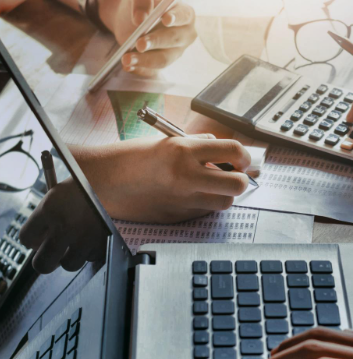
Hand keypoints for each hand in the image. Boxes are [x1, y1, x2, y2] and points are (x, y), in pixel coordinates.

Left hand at [20, 178, 107, 273]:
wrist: (126, 179)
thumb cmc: (95, 179)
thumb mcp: (66, 188)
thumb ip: (50, 211)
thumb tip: (43, 233)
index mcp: (51, 208)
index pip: (26, 238)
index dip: (32, 240)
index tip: (38, 239)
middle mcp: (65, 228)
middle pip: (43, 264)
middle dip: (46, 260)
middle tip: (52, 253)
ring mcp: (86, 240)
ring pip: (70, 264)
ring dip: (73, 256)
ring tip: (80, 241)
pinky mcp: (105, 245)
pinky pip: (93, 257)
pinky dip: (93, 250)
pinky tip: (97, 236)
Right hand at [70, 135, 250, 222]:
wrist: (103, 179)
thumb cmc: (133, 158)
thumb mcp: (169, 141)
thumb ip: (200, 145)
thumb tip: (227, 152)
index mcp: (183, 150)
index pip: (233, 151)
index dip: (243, 156)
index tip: (241, 159)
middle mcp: (186, 176)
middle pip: (237, 184)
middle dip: (241, 179)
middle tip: (234, 174)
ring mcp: (182, 199)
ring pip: (224, 203)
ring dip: (224, 194)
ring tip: (212, 186)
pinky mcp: (176, 216)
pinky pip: (204, 212)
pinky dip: (205, 204)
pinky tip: (193, 195)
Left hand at [97, 0, 196, 76]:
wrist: (131, 18)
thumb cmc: (142, 4)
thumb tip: (140, 18)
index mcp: (184, 13)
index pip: (184, 16)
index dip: (176, 18)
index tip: (165, 19)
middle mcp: (184, 35)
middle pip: (174, 40)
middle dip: (156, 42)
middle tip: (139, 43)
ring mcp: (175, 52)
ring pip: (164, 59)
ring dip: (145, 61)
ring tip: (126, 59)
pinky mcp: (163, 63)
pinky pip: (153, 71)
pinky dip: (140, 69)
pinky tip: (128, 66)